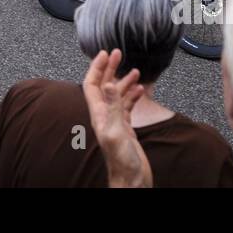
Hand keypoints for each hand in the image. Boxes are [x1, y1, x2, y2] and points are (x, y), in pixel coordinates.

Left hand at [81, 50, 151, 188]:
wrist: (131, 179)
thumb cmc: (122, 161)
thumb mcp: (116, 131)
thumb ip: (113, 108)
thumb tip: (107, 84)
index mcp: (98, 115)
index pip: (92, 85)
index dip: (96, 68)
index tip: (104, 53)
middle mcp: (104, 116)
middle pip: (104, 86)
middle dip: (110, 69)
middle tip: (117, 53)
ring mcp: (115, 121)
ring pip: (117, 95)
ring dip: (124, 81)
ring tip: (134, 69)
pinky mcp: (126, 128)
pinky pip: (127, 106)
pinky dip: (133, 96)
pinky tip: (140, 89)